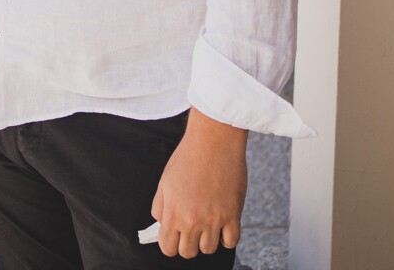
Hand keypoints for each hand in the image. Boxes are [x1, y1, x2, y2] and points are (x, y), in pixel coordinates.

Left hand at [151, 109, 246, 258]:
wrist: (213, 142)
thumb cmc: (187, 158)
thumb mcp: (164, 182)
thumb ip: (160, 207)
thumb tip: (162, 224)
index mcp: (173, 213)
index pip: (168, 248)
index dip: (169, 243)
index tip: (174, 236)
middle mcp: (192, 221)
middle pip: (188, 252)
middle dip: (187, 243)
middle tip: (190, 228)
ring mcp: (214, 220)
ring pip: (209, 249)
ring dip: (207, 239)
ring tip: (207, 222)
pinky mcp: (233, 215)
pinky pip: (231, 242)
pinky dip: (226, 237)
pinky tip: (222, 224)